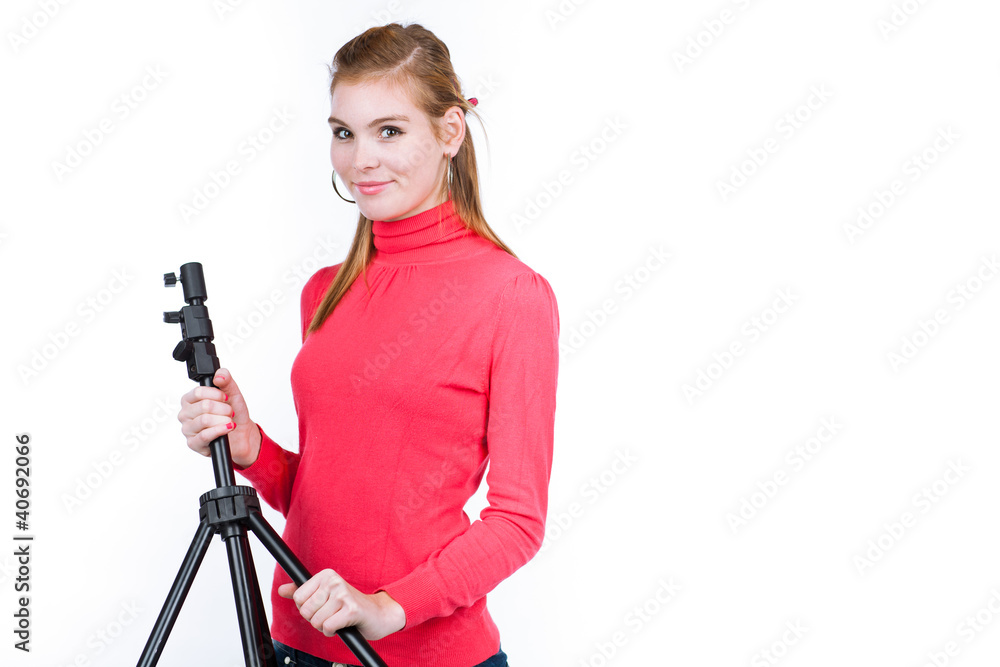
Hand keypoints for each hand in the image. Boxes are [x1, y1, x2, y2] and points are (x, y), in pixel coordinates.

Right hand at [177, 368, 260, 467]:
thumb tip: (219, 375)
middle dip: (223, 409)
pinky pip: (205, 436)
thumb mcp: (233, 394)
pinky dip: (220, 430)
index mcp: (190, 399)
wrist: (241, 434)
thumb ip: (226, 380)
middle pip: (204, 406)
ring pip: (205, 420)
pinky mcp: (193, 443)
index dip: (216, 394)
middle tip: (230, 412)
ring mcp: (188, 429)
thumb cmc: (233, 414)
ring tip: (230, 421)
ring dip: (223, 420)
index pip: (198, 392)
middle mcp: (185, 414)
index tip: (226, 398)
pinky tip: (228, 428)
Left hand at [278, 569, 405, 640]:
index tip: (322, 606)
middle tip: (331, 614)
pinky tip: (342, 625)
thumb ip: (303, 592)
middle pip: (305, 611)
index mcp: (326, 575)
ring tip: (337, 619)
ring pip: (316, 621)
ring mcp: (343, 594)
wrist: (378, 614)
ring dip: (325, 627)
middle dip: (316, 619)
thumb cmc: (349, 605)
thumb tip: (282, 590)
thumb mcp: (325, 595)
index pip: (298, 597)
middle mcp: (334, 581)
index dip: (307, 608)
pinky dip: (332, 632)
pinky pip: (327, 627)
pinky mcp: (351, 610)